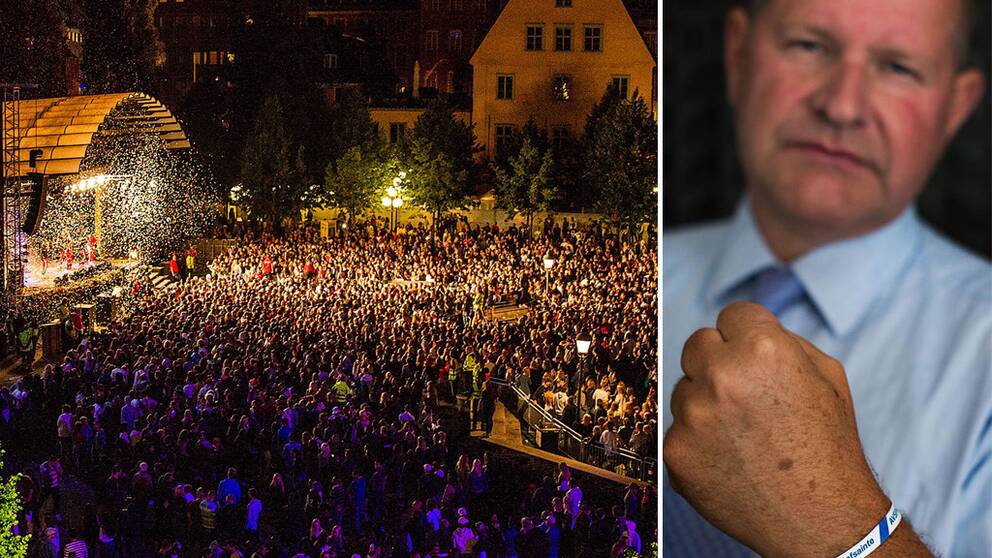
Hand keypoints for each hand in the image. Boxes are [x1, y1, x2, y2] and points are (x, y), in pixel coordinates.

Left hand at [664, 302, 888, 556]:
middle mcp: (722, 375)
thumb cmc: (829, 446)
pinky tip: (729, 459)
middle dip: (718, 361)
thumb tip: (744, 329)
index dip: (746, 336)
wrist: (821, 519)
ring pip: (685, 388)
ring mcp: (694, 414)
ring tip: (744, 435)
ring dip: (706, 403)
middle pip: (698, 344)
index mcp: (763, 348)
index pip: (733, 315)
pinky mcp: (675, 449)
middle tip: (745, 395)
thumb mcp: (827, 376)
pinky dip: (698, 441)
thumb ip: (782, 341)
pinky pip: (678, 428)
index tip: (754, 357)